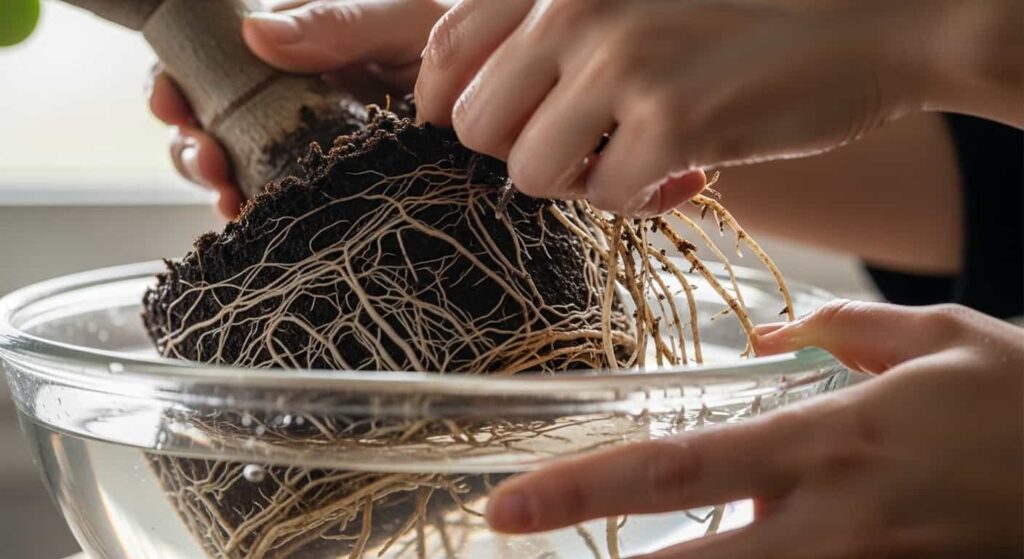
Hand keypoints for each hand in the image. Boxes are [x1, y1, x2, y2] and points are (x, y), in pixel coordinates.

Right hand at [148, 0, 447, 217]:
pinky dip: (256, 220)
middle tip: (204, 160)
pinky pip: (280, 212)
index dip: (178, 86)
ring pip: (239, 173)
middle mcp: (293, 105)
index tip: (169, 102)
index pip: (215, 68)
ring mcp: (310, 153)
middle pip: (214, 128)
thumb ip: (338, 22)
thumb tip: (257, 33)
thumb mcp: (401, 21)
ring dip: (218, 185)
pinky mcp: (333, 195)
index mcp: (296, 56)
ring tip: (226, 191)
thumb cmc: (457, 48)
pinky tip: (252, 220)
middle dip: (192, 146)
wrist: (508, 101)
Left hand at [414, 0, 1022, 216]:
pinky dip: (638, 201)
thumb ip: (560, 30)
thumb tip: (472, 104)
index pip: (448, 40)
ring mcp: (623, 62)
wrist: (877, 19)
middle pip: (476, 123)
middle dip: (520, 150)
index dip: (443, 99)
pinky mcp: (673, 121)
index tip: (466, 126)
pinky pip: (604, 198)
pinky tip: (685, 172)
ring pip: (529, 171)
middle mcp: (577, 5)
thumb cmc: (750, 10)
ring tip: (631, 161)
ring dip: (577, 182)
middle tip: (578, 148)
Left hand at [484, 301, 1023, 557]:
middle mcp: (834, 518)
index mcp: (831, 439)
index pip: (681, 469)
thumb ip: (843, 330)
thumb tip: (770, 331)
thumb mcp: (941, 337)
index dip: (586, 488)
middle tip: (518, 544)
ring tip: (617, 556)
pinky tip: (740, 540)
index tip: (511, 503)